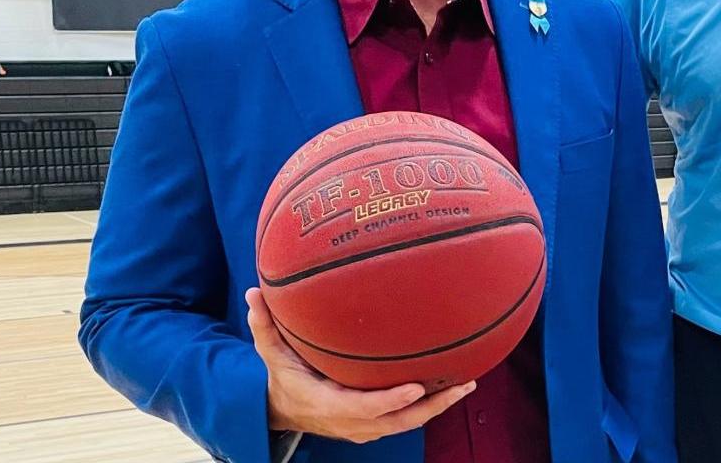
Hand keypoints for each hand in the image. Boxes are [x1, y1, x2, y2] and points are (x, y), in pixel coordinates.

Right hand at [245, 287, 474, 442]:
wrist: (284, 412)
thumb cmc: (283, 377)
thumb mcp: (271, 353)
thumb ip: (264, 325)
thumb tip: (253, 292)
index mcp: (329, 404)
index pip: (365, 407)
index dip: (391, 400)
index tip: (415, 385)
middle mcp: (351, 421)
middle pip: (398, 421)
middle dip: (431, 405)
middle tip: (460, 384)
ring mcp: (365, 427)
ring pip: (408, 422)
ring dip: (439, 405)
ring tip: (467, 382)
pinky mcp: (374, 425)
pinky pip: (407, 418)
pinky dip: (430, 404)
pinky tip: (453, 384)